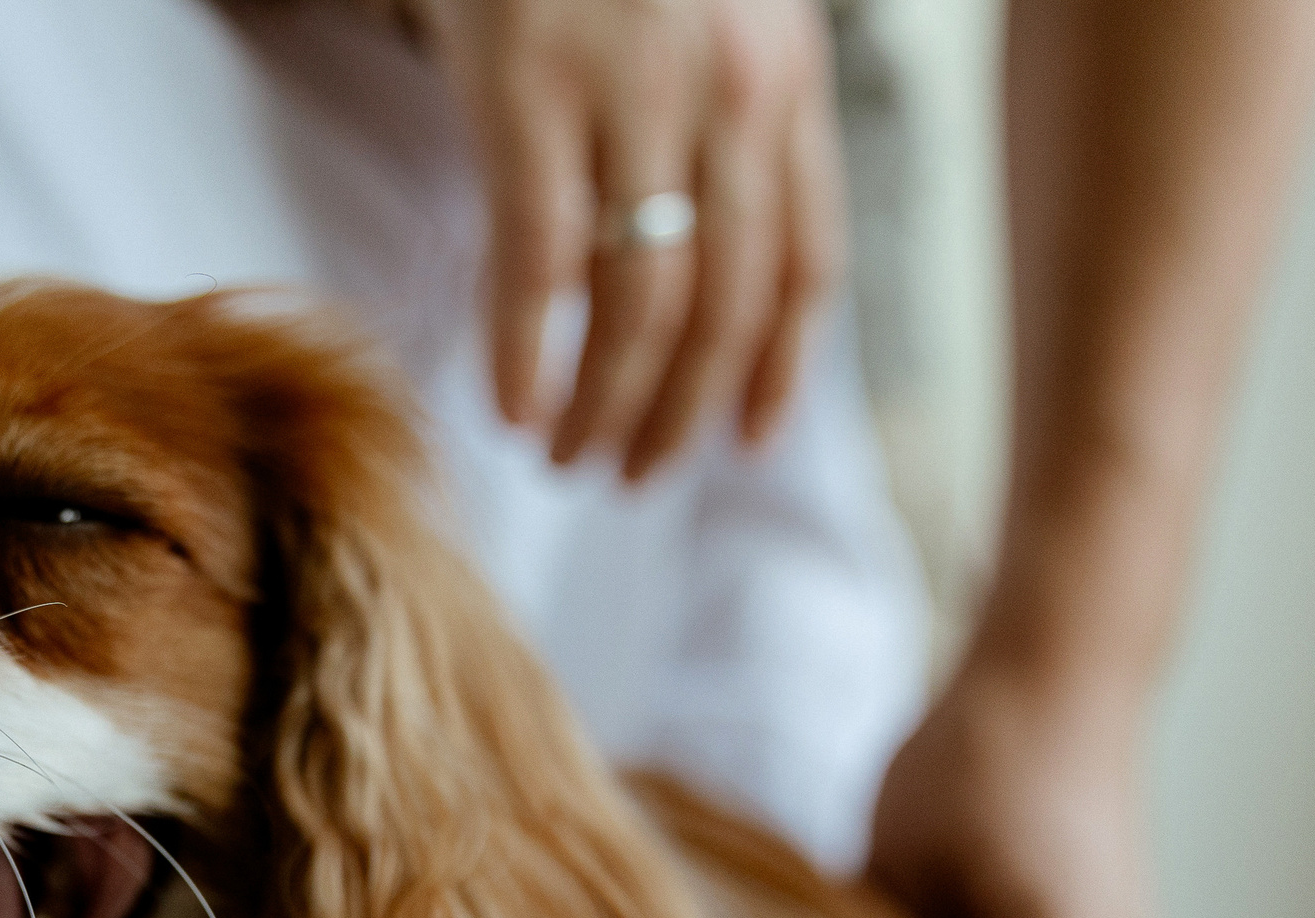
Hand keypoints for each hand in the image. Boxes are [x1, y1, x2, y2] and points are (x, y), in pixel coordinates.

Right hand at [419, 0, 844, 476]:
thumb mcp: (715, 13)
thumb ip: (727, 115)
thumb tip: (702, 259)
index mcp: (786, 77)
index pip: (804, 258)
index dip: (776, 368)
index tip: (742, 443)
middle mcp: (730, 93)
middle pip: (725, 302)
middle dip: (681, 411)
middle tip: (633, 475)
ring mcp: (630, 95)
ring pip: (643, 299)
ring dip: (609, 402)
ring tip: (570, 457)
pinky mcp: (528, 94)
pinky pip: (538, 259)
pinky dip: (526, 349)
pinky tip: (511, 406)